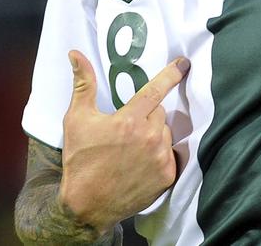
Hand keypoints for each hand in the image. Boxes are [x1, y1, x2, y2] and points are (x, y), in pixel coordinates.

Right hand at [58, 49, 189, 235]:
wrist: (87, 205)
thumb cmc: (80, 160)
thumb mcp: (76, 119)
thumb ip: (83, 84)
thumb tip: (76, 54)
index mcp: (129, 120)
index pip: (156, 90)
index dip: (171, 74)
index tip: (184, 64)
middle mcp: (149, 138)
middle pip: (159, 112)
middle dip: (146, 115)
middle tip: (127, 128)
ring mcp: (160, 158)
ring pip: (165, 133)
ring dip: (153, 134)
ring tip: (131, 148)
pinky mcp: (167, 176)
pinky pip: (170, 154)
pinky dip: (159, 154)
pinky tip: (140, 163)